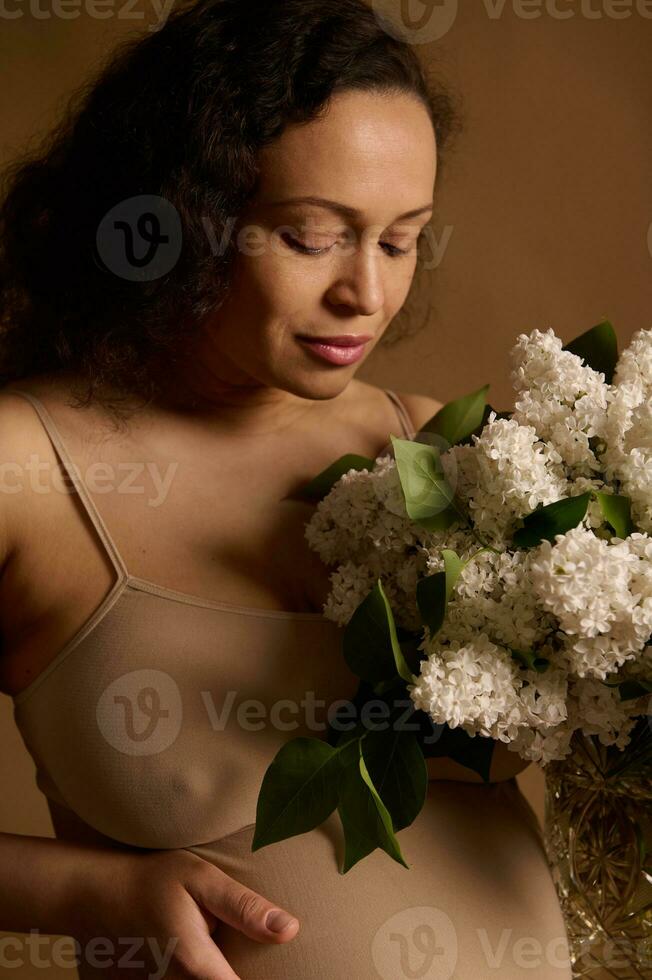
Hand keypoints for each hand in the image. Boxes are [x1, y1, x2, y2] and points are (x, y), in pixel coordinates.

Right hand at [71, 846, 299, 978]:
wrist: (94, 894)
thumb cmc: (152, 880)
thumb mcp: (201, 879)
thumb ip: (244, 907)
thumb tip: (290, 930)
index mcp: (197, 965)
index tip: (287, 976)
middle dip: (235, 975)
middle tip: (244, 948)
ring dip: (215, 973)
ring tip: (216, 944)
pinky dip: (197, 974)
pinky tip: (198, 955)